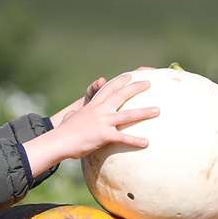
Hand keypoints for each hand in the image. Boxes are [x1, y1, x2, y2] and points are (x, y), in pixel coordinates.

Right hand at [21, 72, 156, 173]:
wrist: (59, 140)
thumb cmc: (63, 132)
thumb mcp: (70, 118)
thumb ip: (74, 114)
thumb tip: (72, 115)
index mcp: (93, 105)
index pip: (109, 88)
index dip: (120, 81)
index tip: (130, 75)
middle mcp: (100, 110)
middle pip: (121, 95)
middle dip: (136, 87)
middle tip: (149, 83)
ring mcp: (103, 121)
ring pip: (128, 115)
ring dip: (144, 112)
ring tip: (158, 111)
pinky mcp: (104, 135)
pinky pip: (123, 137)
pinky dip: (135, 140)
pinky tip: (146, 143)